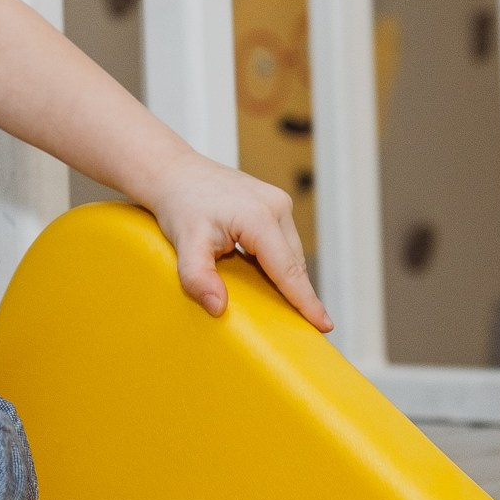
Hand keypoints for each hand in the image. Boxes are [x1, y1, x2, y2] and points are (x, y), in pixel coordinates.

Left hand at [142, 153, 331, 332]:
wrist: (175, 172)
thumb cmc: (180, 204)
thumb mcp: (184, 243)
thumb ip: (197, 276)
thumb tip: (218, 307)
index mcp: (259, 217)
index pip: (288, 269)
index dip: (306, 301)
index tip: (325, 325)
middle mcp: (275, 205)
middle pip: (293, 262)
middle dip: (297, 294)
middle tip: (303, 327)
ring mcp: (277, 201)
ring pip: (290, 252)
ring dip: (286, 276)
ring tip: (285, 306)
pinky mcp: (272, 202)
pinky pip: (282, 241)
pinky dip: (277, 261)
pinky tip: (268, 277)